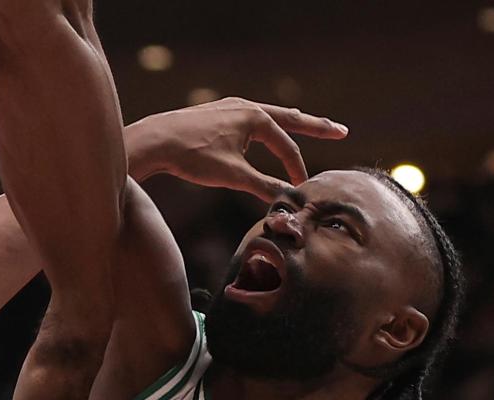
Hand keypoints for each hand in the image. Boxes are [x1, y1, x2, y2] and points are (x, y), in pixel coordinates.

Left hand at [126, 97, 348, 201]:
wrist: (153, 141)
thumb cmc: (191, 157)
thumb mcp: (233, 176)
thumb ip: (264, 186)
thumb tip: (290, 199)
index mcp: (255, 117)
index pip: (285, 146)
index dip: (296, 169)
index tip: (302, 189)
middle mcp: (246, 106)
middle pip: (288, 118)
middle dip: (314, 126)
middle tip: (341, 130)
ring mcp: (230, 107)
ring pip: (268, 115)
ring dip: (288, 121)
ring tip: (306, 122)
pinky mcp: (215, 113)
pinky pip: (249, 117)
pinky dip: (264, 123)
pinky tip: (260, 126)